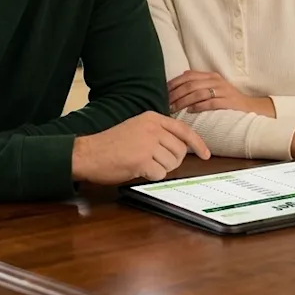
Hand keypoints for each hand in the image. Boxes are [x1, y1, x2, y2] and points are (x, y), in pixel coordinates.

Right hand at [71, 111, 210, 184]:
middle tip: (154, 162)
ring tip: (142, 164)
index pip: (184, 130)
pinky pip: (160, 174)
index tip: (205, 154)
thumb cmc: (111, 144)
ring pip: (171, 164)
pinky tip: (137, 169)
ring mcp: (148, 144)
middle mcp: (152, 128)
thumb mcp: (137, 128)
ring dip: (160, 169)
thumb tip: (181, 148)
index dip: (198, 144)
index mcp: (152, 118)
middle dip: (172, 161)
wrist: (89, 153)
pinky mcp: (142, 160)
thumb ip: (158, 133)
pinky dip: (151, 176)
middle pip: (180, 150)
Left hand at [167, 70, 274, 115]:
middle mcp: (216, 81)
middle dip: (175, 94)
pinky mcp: (228, 102)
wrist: (250, 107)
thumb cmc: (228, 99)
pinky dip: (198, 106)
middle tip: (166, 103)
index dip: (174, 83)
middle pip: (190, 85)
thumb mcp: (214, 86)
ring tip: (174, 109)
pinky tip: (190, 111)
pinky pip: (210, 103)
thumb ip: (200, 81)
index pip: (188, 76)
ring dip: (183, 101)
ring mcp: (223, 91)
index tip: (163, 92)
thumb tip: (182, 75)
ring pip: (198, 93)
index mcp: (211, 75)